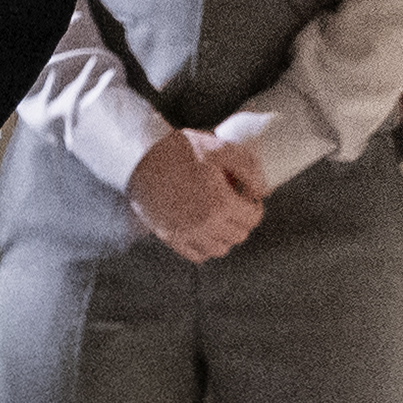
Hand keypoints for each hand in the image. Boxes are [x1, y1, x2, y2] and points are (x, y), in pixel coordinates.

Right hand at [125, 129, 266, 260]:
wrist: (140, 157)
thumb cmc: (181, 149)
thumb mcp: (220, 148)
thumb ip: (248, 168)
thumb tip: (262, 191)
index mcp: (221, 203)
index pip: (253, 218)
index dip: (254, 204)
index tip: (247, 194)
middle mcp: (205, 225)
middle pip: (239, 235)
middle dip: (242, 220)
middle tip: (233, 202)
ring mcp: (186, 234)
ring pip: (220, 249)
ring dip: (225, 235)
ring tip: (218, 215)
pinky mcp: (169, 237)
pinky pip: (197, 255)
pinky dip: (205, 245)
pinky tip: (203, 227)